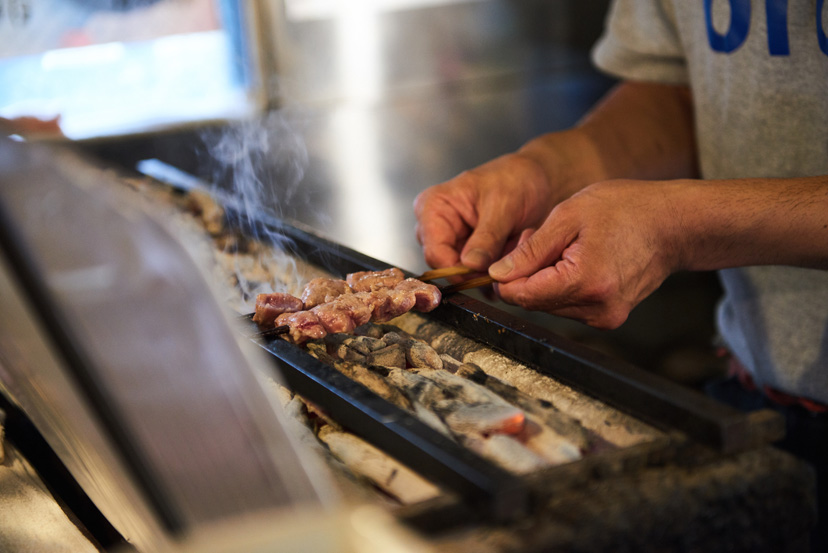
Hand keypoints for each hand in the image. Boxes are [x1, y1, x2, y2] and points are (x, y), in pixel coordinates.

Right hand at [414, 152, 556, 271]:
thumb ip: (487, 237)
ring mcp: (450, 241)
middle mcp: (435, 226)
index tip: (486, 275)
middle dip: (474, 272)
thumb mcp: (504, 206)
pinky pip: (473, 275)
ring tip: (510, 258)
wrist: (537, 181)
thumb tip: (470, 265)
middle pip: (444, 266)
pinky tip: (509, 264)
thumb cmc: (516, 180)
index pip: (435, 252)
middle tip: (503, 267)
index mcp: (433, 207)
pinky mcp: (466, 253)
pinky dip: (491, 274)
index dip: (458, 270)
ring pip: (460, 273)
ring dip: (486, 273)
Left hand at [489, 179, 681, 328]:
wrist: (674, 224)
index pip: (522, 295)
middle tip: (537, 239)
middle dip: (526, 274)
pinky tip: (575, 259)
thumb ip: (530, 251)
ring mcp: (605, 317)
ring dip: (544, 279)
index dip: (505, 276)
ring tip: (562, 246)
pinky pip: (569, 305)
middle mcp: (596, 309)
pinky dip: (562, 285)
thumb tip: (498, 274)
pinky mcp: (609, 317)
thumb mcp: (569, 216)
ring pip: (549, 305)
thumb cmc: (627, 210)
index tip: (509, 253)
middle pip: (534, 302)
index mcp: (585, 283)